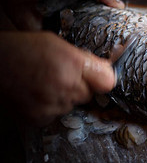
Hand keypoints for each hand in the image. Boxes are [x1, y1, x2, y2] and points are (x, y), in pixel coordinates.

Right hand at [0, 31, 114, 125]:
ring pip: (71, 106)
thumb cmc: (22, 49)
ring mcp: (53, 104)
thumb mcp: (57, 44)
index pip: (107, 81)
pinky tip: (37, 94)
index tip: (98, 77)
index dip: (101, 78)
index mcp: (73, 63)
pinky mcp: (40, 118)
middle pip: (88, 94)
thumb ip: (85, 59)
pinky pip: (54, 115)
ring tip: (44, 84)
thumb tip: (107, 68)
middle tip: (60, 76)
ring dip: (63, 98)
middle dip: (79, 87)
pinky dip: (48, 108)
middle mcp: (66, 85)